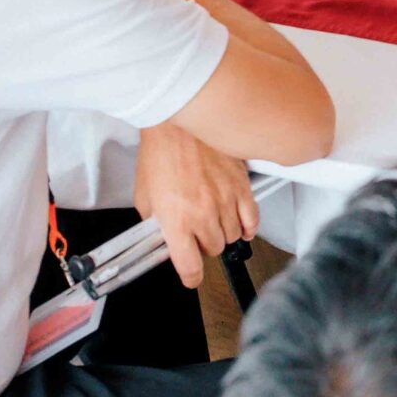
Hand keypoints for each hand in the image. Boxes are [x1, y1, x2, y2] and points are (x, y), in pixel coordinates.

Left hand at [134, 122, 258, 285]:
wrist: (179, 119)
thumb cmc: (160, 151)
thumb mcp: (144, 194)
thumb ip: (154, 222)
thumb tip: (161, 236)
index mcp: (176, 221)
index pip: (190, 267)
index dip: (190, 277)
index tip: (190, 276)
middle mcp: (203, 215)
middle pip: (213, 250)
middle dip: (204, 246)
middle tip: (196, 235)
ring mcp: (225, 201)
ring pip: (234, 236)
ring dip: (223, 234)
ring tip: (215, 223)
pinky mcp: (241, 186)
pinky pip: (252, 219)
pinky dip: (248, 227)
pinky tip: (241, 225)